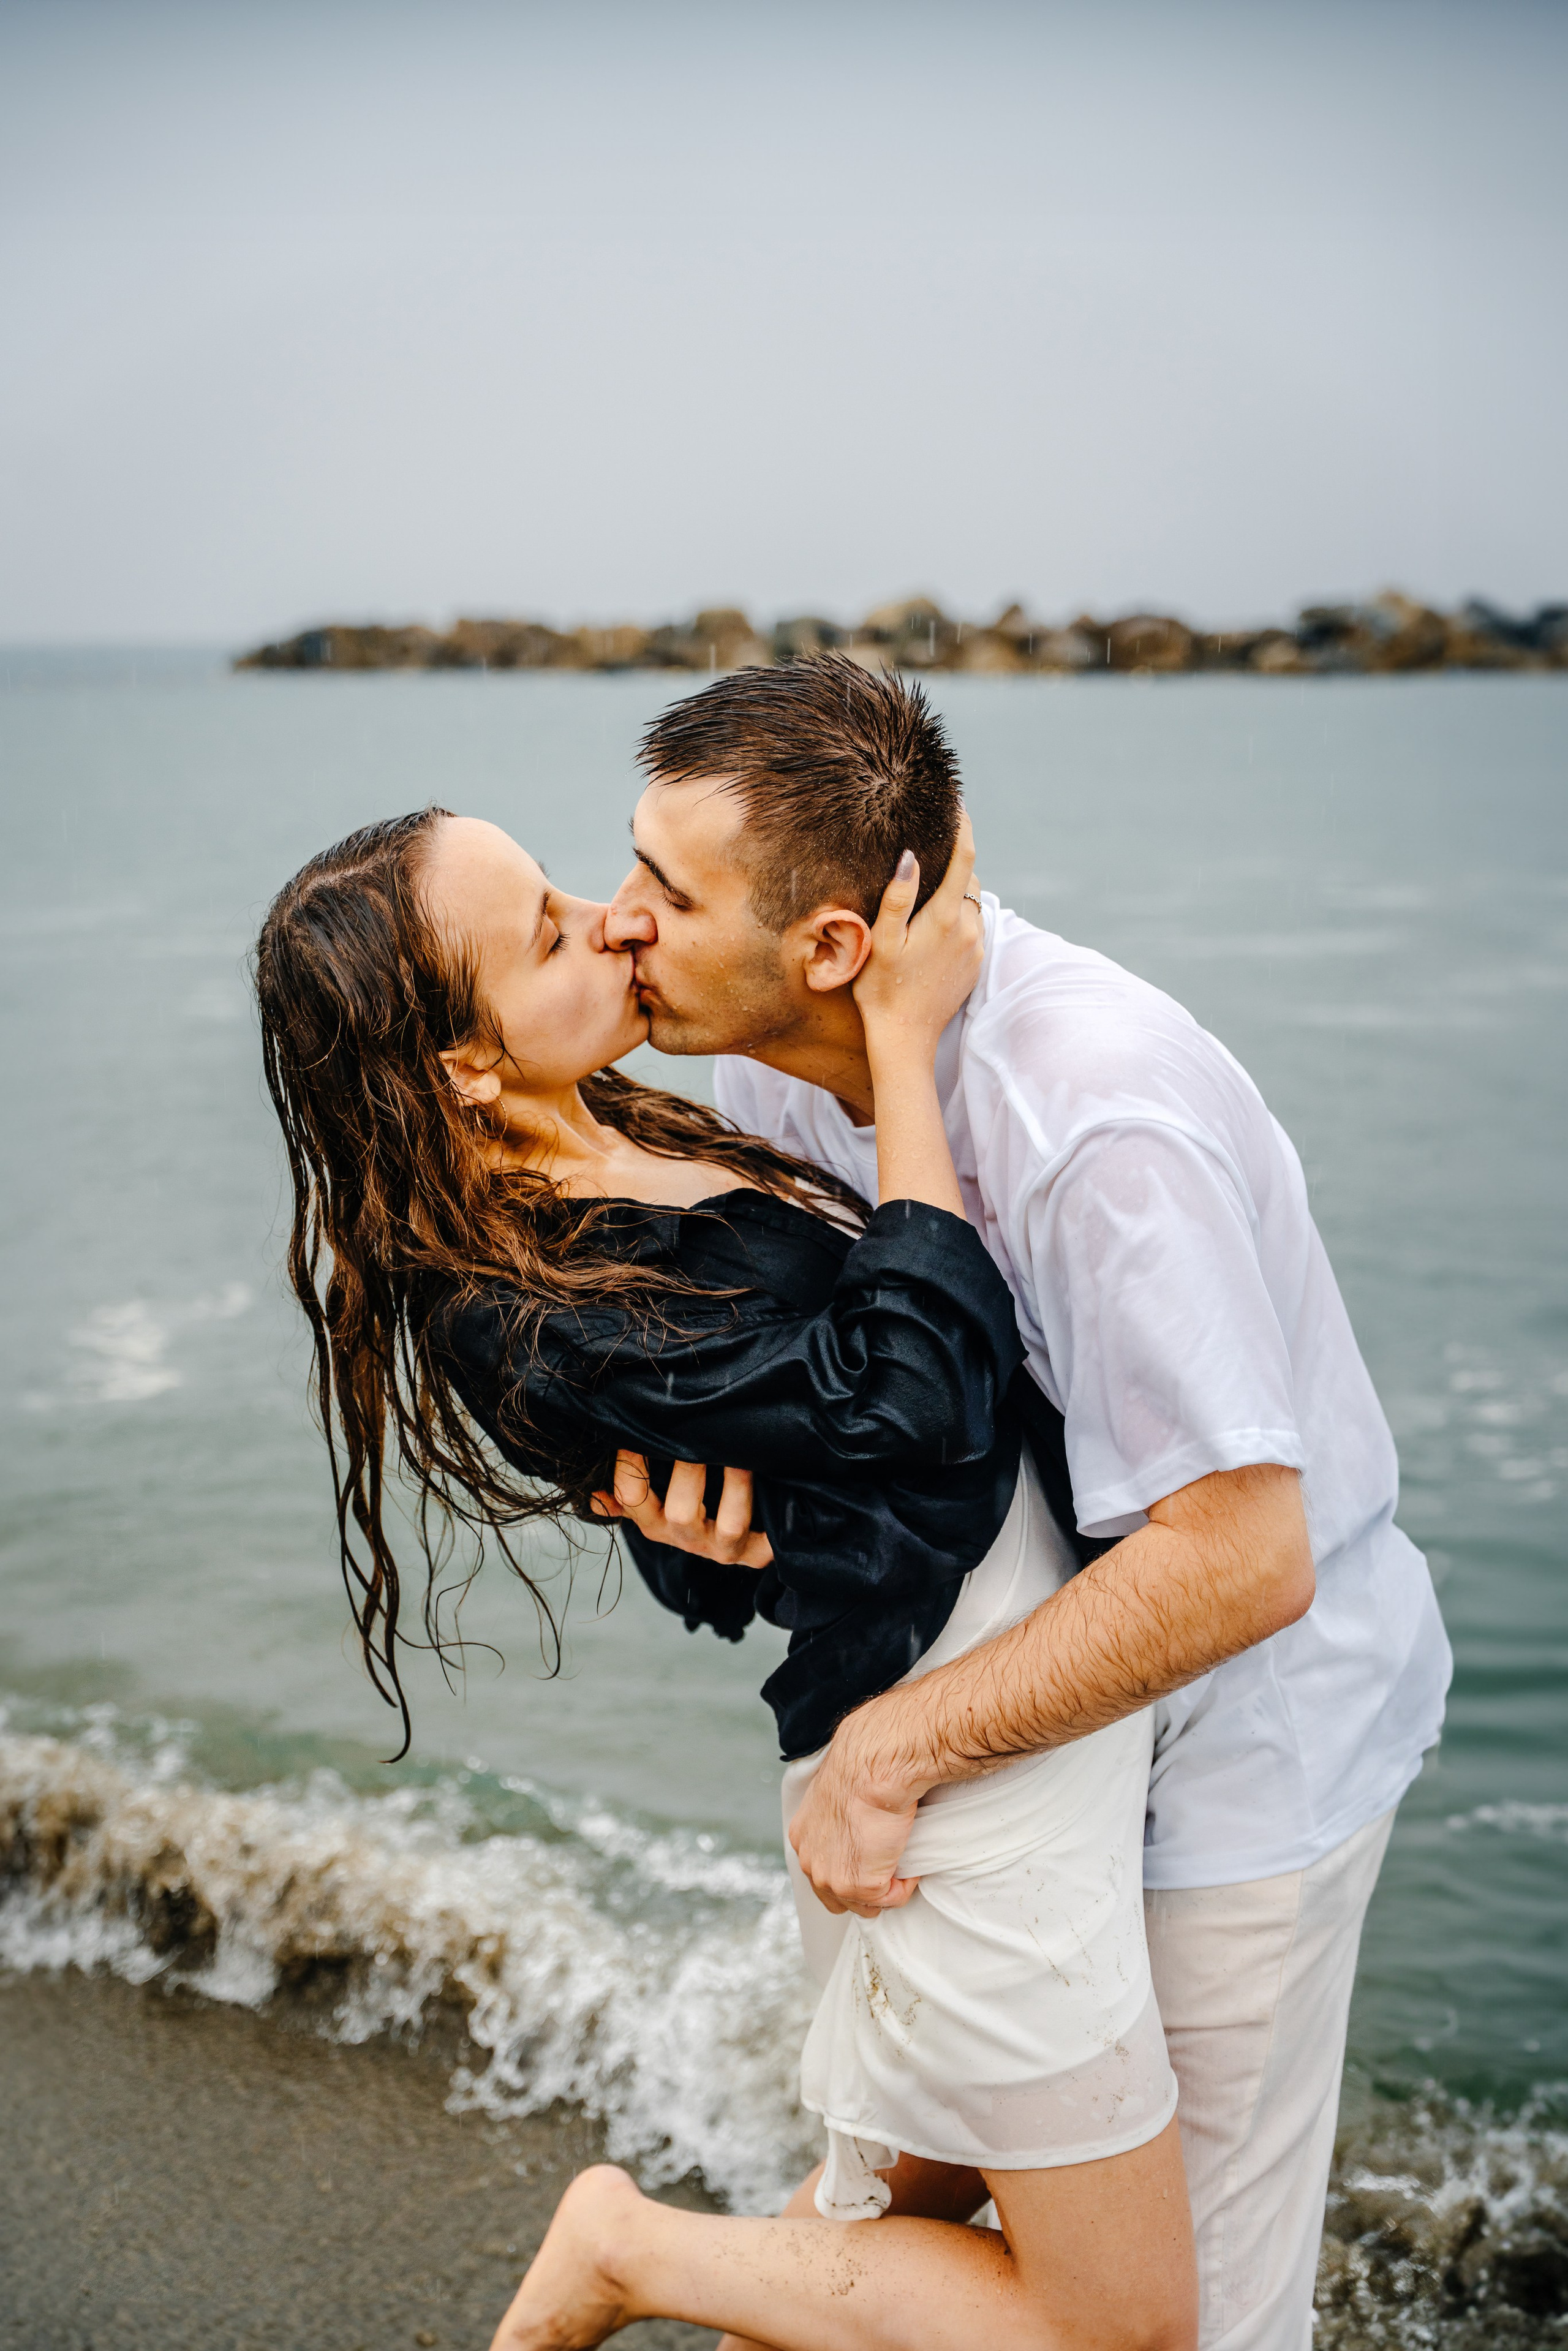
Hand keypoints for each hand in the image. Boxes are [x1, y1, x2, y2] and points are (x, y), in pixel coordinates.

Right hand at [590, 1450, 773, 1569]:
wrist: (737, 1537)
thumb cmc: (689, 1500)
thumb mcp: (653, 1501)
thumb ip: (626, 1495)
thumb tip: (592, 1496)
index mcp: (654, 1523)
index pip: (631, 1498)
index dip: (630, 1464)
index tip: (639, 1428)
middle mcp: (686, 1539)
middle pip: (680, 1513)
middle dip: (690, 1470)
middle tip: (700, 1432)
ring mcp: (724, 1550)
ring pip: (729, 1524)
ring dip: (736, 1486)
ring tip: (741, 1451)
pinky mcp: (758, 1554)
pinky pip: (767, 1542)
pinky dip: (773, 1517)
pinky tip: (774, 1480)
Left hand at [788, 1707, 926, 1917]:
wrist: (873, 1767)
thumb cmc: (863, 1769)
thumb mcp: (838, 1794)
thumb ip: (840, 1818)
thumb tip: (861, 1826)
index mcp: (803, 1837)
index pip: (822, 1873)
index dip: (850, 1869)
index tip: (870, 1856)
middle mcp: (811, 1862)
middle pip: (839, 1898)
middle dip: (865, 1887)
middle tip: (888, 1862)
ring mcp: (832, 1878)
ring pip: (866, 1905)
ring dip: (887, 1886)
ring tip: (899, 1856)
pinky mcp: (860, 1885)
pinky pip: (893, 1897)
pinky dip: (906, 1883)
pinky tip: (907, 1853)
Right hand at [852, 810, 982, 1056]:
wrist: (904, 1040)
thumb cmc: (881, 990)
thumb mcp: (881, 941)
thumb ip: (897, 897)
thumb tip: (911, 856)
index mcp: (945, 918)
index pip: (965, 857)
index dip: (963, 826)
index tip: (957, 802)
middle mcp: (969, 930)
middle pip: (970, 878)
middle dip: (955, 861)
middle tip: (930, 847)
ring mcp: (976, 949)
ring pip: (973, 902)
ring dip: (956, 890)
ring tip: (928, 886)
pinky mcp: (976, 964)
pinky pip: (973, 926)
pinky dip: (958, 915)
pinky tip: (932, 925)